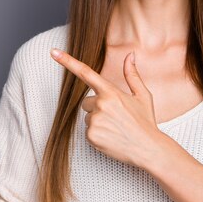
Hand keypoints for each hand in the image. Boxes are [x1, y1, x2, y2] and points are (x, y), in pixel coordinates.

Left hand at [50, 48, 164, 167]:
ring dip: (98, 121)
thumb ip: (132, 74)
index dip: (67, 61)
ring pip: (88, 117)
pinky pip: (88, 131)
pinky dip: (97, 134)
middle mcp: (100, 104)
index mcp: (111, 92)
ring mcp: (95, 120)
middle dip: (97, 107)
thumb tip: (130, 55)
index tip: (53, 52)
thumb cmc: (145, 122)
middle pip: (87, 102)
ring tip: (115, 128)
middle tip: (115, 117)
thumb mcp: (142, 95)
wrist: (148, 149)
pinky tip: (111, 137)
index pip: (85, 72)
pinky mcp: (91, 135)